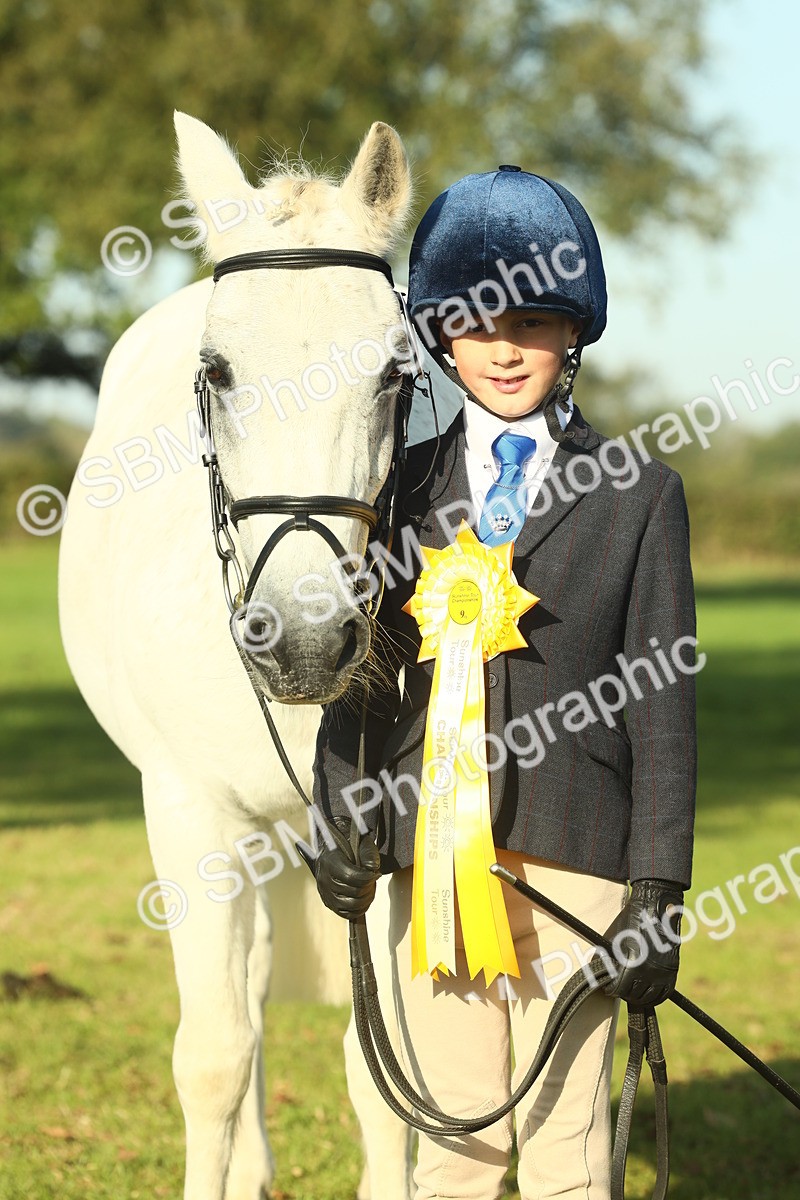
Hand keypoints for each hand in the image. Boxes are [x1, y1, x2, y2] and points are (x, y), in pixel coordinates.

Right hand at [302, 817, 381, 919]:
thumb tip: (372, 869)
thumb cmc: (351, 847)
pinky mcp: (328, 903)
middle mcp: (324, 879)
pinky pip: (346, 914)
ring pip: (351, 905)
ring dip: (366, 899)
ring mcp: (325, 893)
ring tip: (370, 888)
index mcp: (329, 861)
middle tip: (374, 880)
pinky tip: (365, 898)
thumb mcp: (361, 843)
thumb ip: (369, 854)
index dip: (368, 877)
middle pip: (353, 892)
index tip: (376, 873)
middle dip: (369, 887)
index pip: (350, 876)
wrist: (336, 852)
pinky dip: (359, 909)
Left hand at [596, 878, 683, 1005]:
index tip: (608, 989)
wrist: (655, 909)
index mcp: (631, 964)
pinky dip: (655, 997)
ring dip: (638, 997)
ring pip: (648, 997)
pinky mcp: (672, 971)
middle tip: (620, 990)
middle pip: (633, 995)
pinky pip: (664, 993)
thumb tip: (600, 971)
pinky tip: (648, 994)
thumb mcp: (614, 939)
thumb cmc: (630, 921)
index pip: (619, 989)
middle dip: (624, 993)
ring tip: (632, 993)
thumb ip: (607, 957)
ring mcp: (661, 972)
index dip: (611, 990)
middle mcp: (647, 971)